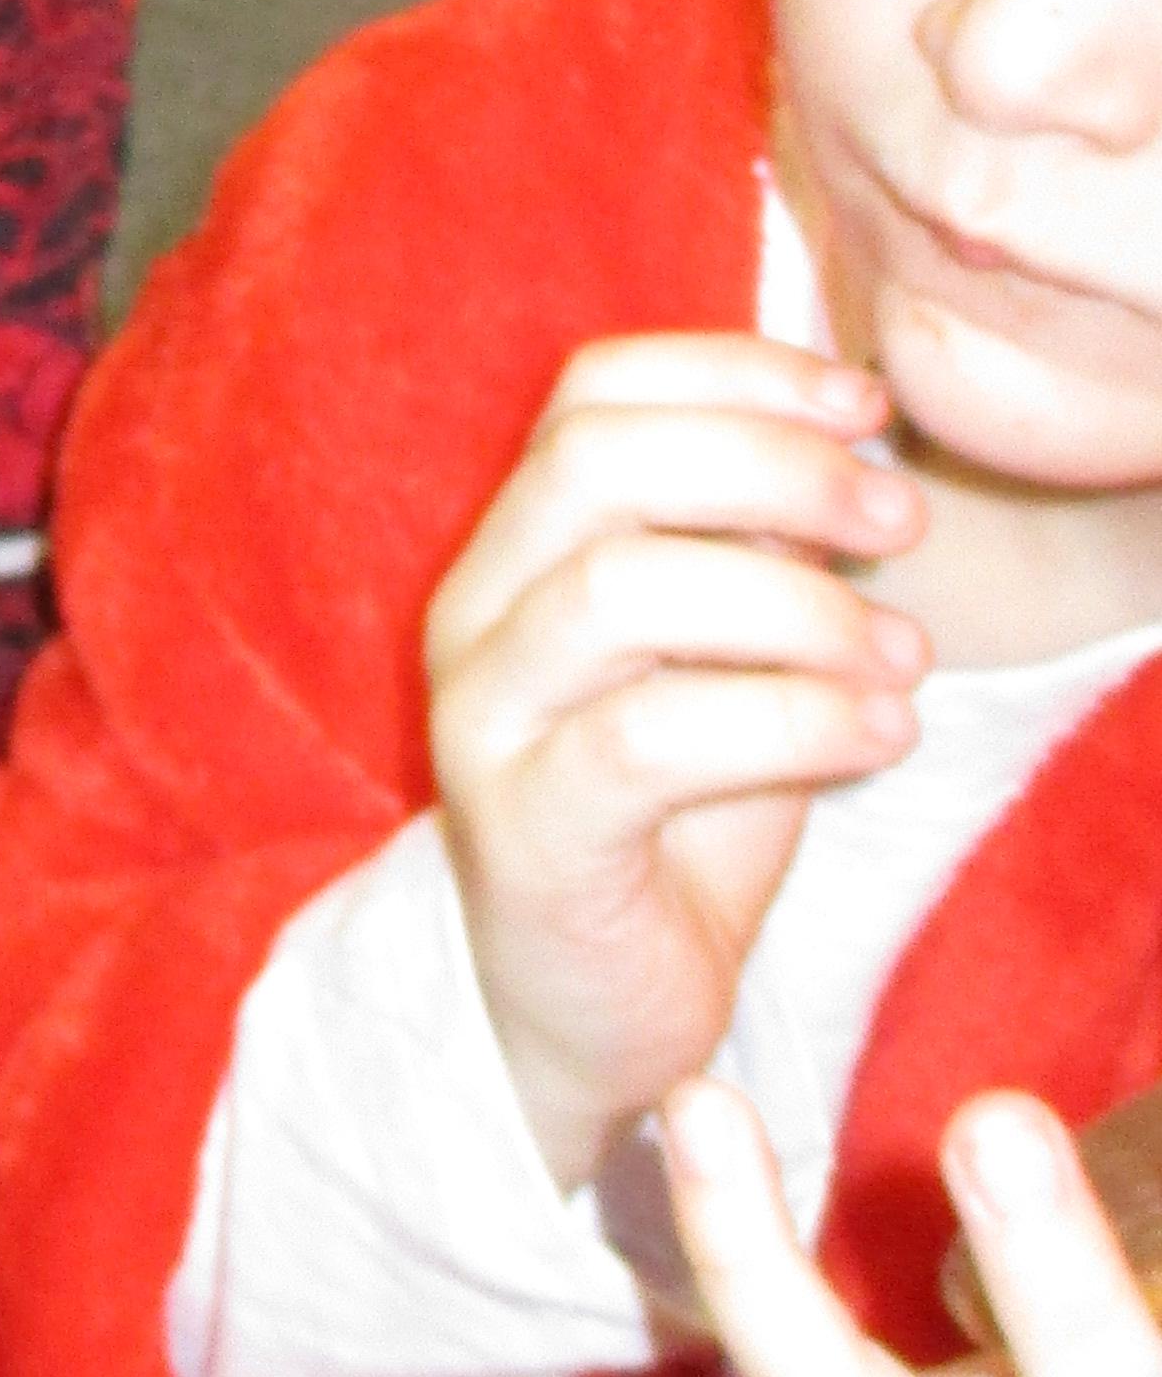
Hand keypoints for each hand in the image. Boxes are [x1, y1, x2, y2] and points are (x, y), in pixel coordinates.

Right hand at [425, 334, 927, 1188]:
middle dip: (775, 465)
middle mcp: (475, 612)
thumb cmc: (674, 819)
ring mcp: (482, 719)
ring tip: (901, 659)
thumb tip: (853, 438)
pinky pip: (651, 739)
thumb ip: (755, 547)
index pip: (594, 389)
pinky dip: (792, 720)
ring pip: (619, 590)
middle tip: (900, 525)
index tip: (868, 408)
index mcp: (518, 546)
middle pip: (596, 460)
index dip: (738, 372)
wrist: (596, 1004)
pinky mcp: (522, 828)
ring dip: (799, 606)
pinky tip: (879, 737)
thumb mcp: (724, 656)